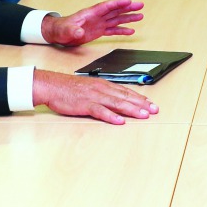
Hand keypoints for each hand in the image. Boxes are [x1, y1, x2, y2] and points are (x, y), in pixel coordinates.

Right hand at [32, 70, 158, 122]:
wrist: (53, 85)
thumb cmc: (70, 88)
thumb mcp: (90, 87)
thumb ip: (103, 93)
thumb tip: (116, 99)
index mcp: (104, 85)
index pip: (126, 92)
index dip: (140, 98)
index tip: (151, 104)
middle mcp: (102, 89)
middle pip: (125, 97)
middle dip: (141, 104)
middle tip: (154, 110)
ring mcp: (94, 96)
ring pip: (116, 103)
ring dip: (131, 110)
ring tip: (143, 115)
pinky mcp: (85, 104)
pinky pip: (100, 111)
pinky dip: (110, 116)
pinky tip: (119, 121)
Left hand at [42, 0, 144, 46]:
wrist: (58, 34)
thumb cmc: (61, 29)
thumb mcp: (66, 30)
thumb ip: (73, 30)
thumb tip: (79, 32)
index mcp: (90, 13)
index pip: (107, 6)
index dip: (118, 4)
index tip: (128, 1)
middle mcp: (97, 17)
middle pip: (115, 10)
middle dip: (128, 8)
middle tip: (140, 5)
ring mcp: (99, 24)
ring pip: (116, 19)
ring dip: (128, 18)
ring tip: (140, 16)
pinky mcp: (98, 31)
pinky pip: (113, 30)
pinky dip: (122, 30)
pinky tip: (130, 31)